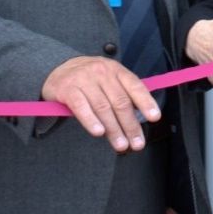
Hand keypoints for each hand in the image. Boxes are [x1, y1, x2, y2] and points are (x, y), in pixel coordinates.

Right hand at [41, 56, 159, 152]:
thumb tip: (142, 117)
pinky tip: (98, 132)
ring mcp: (84, 79)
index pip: (135, 85)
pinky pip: (81, 107)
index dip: (146, 102)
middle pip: (120, 101)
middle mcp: (101, 72)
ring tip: (121, 145)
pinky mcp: (67, 88)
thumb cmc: (89, 79)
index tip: (155, 117)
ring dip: (114, 129)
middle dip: (130, 125)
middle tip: (137, 143)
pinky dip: (91, 121)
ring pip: (103, 107)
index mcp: (116, 70)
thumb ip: (123, 94)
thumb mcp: (108, 79)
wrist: (57, 68)